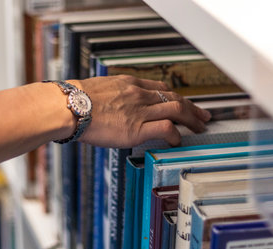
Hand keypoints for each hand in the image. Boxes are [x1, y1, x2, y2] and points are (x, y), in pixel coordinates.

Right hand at [70, 75, 211, 147]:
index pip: (160, 87)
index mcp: (129, 84)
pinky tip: (178, 141)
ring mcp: (140, 110)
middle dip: (192, 107)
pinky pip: (165, 128)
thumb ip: (113, 95)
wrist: (70, 107)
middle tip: (202, 115)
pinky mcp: (137, 128)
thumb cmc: (77, 101)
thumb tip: (113, 105)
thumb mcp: (99, 89)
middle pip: (175, 97)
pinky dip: (175, 134)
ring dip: (192, 119)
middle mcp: (139, 94)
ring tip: (199, 127)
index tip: (182, 101)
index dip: (175, 95)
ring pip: (177, 109)